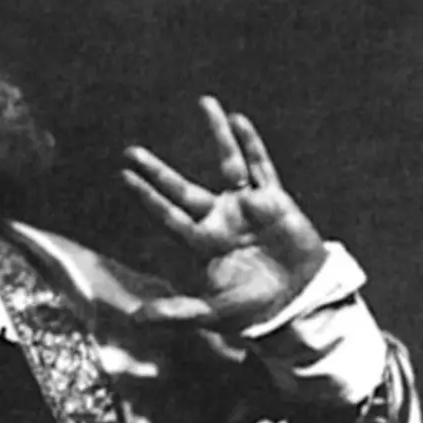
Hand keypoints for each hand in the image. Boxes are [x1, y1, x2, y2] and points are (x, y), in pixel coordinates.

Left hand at [121, 96, 328, 331]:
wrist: (299, 303)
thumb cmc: (253, 309)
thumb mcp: (211, 313)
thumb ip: (176, 312)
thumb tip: (137, 319)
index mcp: (202, 241)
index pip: (167, 213)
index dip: (147, 195)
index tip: (123, 176)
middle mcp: (219, 218)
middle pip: (182, 188)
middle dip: (157, 171)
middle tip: (131, 151)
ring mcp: (246, 206)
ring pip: (228, 163)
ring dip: (216, 135)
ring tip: (204, 103)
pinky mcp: (275, 201)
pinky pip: (262, 167)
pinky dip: (251, 144)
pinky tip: (238, 121)